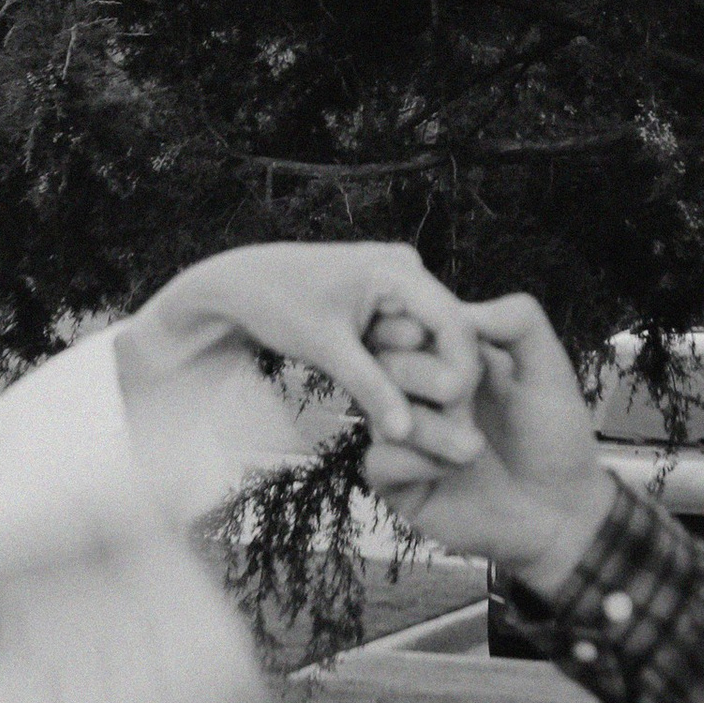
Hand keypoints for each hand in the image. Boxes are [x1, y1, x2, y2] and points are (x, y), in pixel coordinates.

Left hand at [120, 240, 484, 461]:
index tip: (459, 418)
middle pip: (450, 332)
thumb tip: (407, 433)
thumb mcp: (325, 348)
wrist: (240, 284)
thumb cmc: (276, 305)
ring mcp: (399, 283)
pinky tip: (405, 401)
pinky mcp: (387, 300)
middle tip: (452, 432)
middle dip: (450, 379)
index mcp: (399, 269)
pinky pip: (413, 336)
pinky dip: (409, 367)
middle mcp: (408, 269)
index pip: (456, 324)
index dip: (464, 372)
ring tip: (431, 422)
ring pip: (432, 338)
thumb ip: (371, 387)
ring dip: (430, 377)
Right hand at [360, 293, 617, 593]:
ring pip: (380, 413)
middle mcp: (422, 394)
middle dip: (420, 374)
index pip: (408, 326)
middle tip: (460, 394)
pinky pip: (379, 461)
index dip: (411, 325)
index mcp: (450, 359)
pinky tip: (448, 471)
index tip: (426, 334)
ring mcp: (408, 438)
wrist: (560, 511)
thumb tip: (463, 308)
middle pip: (384, 363)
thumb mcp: (549, 370)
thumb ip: (520, 323)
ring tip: (473, 448)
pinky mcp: (402, 482)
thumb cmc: (555, 439)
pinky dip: (413, 462)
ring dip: (428, 427)